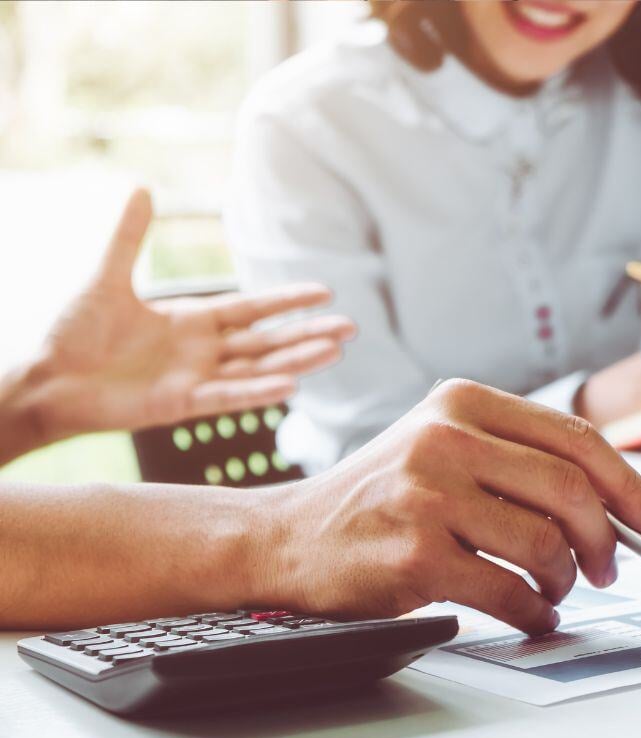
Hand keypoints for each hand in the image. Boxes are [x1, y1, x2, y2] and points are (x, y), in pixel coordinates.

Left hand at [28, 188, 355, 440]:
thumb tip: (141, 186)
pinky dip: (258, 393)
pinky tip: (292, 386)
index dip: (287, 301)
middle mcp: (202, 352)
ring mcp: (195, 380)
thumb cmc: (72, 334)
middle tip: (351, 328)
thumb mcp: (106, 277)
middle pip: (267, 342)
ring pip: (258, 370)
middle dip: (308, 334)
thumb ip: (129, 237)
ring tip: (336, 352)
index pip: (252, 310)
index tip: (325, 292)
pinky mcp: (180, 405)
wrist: (46, 379)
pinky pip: (227, 397)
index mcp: (191, 322)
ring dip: (297, 362)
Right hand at [261, 379, 640, 634]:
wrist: (289, 538)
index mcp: (461, 403)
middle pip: (570, 489)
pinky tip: (532, 615)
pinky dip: (535, 611)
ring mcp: (427, 495)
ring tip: (555, 591)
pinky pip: (509, 590)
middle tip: (609, 568)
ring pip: (545, 542)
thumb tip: (614, 506)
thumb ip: (516, 461)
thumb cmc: (381, 499)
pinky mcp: (415, 554)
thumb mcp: (441, 448)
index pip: (574, 436)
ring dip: (564, 579)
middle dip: (606, 539)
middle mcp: (445, 438)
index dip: (627, 482)